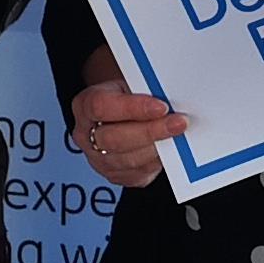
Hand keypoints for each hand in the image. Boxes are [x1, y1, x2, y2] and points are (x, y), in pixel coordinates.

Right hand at [70, 42, 189, 189]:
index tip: (161, 106)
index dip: (132, 107)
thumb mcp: (128, 86)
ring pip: (128, 160)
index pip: (102, 107)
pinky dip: (156, 162)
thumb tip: (169, 96)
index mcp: (85, 106)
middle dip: (151, 131)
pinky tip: (169, 150)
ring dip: (157, 148)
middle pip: (114, 138)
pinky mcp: (115, 176)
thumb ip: (142, 90)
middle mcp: (86, 135)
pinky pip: (138, 174)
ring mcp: (98, 159)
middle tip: (178, 123)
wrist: (118, 118)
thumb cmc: (124, 98)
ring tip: (178, 136)